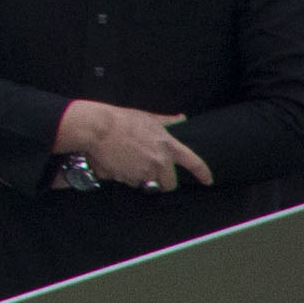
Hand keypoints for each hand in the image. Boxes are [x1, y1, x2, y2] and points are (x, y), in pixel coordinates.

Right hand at [59, 101, 212, 190]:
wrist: (96, 128)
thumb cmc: (121, 120)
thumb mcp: (147, 118)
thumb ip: (167, 122)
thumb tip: (181, 118)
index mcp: (168, 147)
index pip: (193, 163)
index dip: (202, 173)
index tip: (207, 180)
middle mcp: (159, 162)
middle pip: (169, 184)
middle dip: (161, 180)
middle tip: (149, 170)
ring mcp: (144, 172)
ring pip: (146, 183)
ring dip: (139, 177)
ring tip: (126, 160)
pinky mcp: (127, 178)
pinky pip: (129, 182)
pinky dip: (124, 176)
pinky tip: (116, 162)